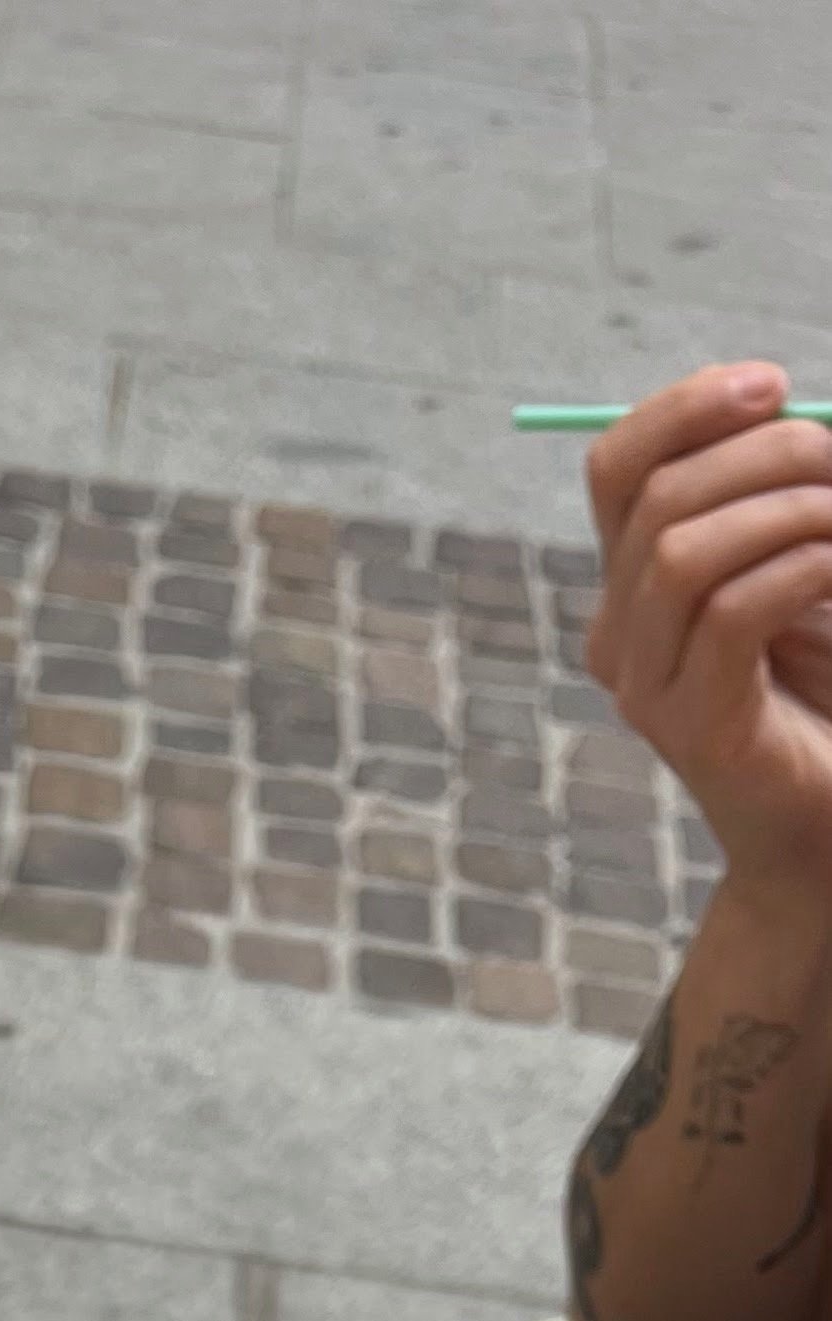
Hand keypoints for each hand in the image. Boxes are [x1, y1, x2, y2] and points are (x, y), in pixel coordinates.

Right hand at [586, 362, 831, 892]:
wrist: (830, 825)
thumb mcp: (804, 562)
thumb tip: (790, 412)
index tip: (774, 388)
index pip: (618, 467)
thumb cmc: (829, 689)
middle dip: (764, 457)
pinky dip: (800, 572)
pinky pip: (731, 615)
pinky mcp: (693, 729)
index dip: (686, 408)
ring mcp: (647, 690)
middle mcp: (619, 636)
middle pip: (658, 500)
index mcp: (632, 586)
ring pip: (680, 554)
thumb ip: (783, 496)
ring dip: (785, 514)